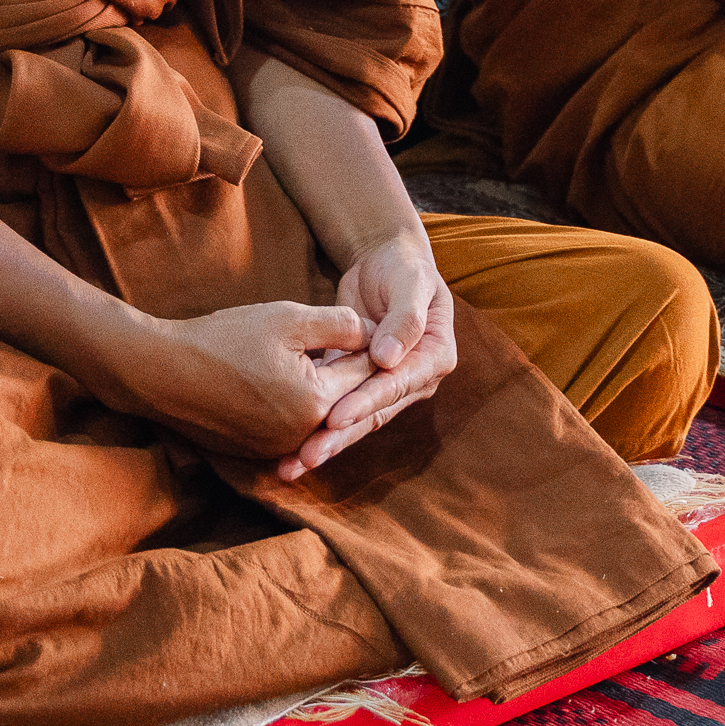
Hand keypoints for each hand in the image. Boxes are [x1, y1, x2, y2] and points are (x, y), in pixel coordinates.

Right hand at [107, 298, 369, 462]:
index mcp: (317, 402)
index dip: (368, 343)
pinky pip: (293, 425)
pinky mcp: (258, 451)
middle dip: (348, 366)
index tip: (367, 322)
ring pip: (319, 411)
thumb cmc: (224, 339)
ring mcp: (278, 448)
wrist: (161, 372)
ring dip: (322, 385)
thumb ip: (340, 325)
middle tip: (344, 337)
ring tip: (312, 352)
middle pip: (345, 396)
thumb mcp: (289, 318)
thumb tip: (372, 333)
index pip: (365, 372)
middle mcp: (303, 435)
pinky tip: (283, 375)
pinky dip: (296, 402)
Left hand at [294, 229, 460, 478]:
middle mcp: (413, 379)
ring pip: (355, 419)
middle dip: (340, 437)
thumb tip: (388, 359)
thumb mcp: (411, 281)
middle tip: (308, 456)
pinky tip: (290, 450)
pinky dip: (314, 427)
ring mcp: (386, 385)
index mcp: (435, 357)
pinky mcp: (358, 383)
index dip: (367, 401)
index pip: (398, 384)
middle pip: (375, 412)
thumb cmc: (404, 266)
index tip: (336, 417)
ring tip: (294, 465)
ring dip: (325, 443)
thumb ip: (405, 318)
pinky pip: (336, 407)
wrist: (386, 259)